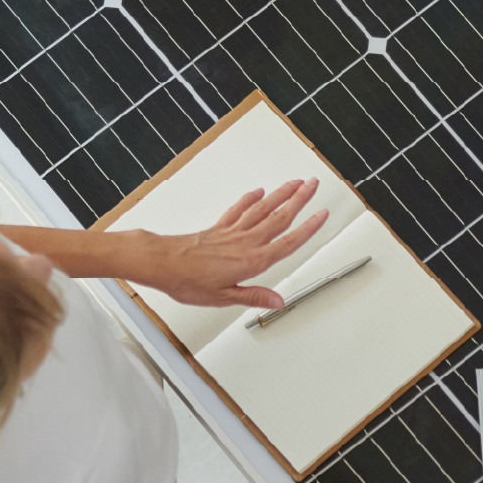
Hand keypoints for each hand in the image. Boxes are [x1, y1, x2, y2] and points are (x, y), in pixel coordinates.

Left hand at [143, 180, 327, 308]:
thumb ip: (253, 296)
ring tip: (295, 182)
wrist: (162, 262)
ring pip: (263, 208)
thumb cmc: (188, 280)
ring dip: (281, 194)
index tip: (321, 214)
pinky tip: (258, 192)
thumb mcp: (223, 297)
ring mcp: (232, 232)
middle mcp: (245, 242)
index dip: (307, 228)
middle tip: (314, 184)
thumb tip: (277, 301)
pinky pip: (239, 209)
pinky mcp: (219, 227)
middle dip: (299, 199)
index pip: (287, 242)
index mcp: (251, 260)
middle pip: (279, 217)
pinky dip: (250, 198)